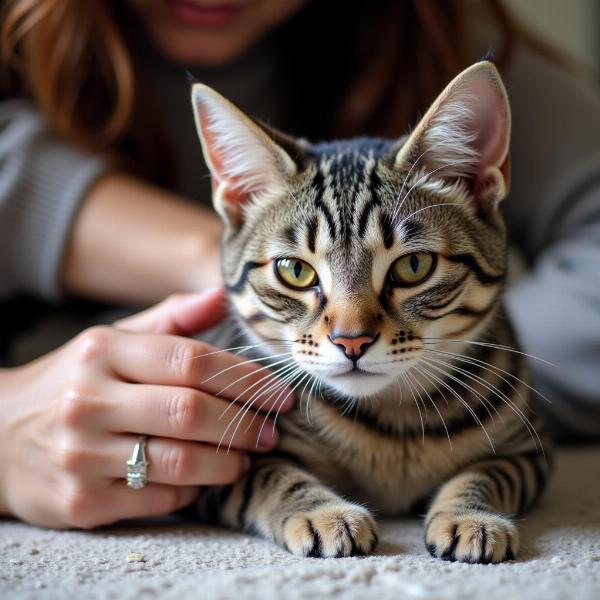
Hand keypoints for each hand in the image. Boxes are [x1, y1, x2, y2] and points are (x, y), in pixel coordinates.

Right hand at [0, 289, 292, 527]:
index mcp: (101, 350)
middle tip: (271, 429)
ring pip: (179, 461)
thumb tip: (223, 294)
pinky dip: (194, 489)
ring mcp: (80, 454)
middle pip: (190, 411)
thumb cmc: (73, 381)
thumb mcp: (112, 340)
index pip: (191, 359)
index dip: (246, 377)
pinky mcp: (80, 502)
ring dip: (227, 462)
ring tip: (247, 456)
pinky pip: (158, 498)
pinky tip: (206, 478)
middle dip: (244, 422)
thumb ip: (171, 318)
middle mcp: (87, 400)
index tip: (280, 392)